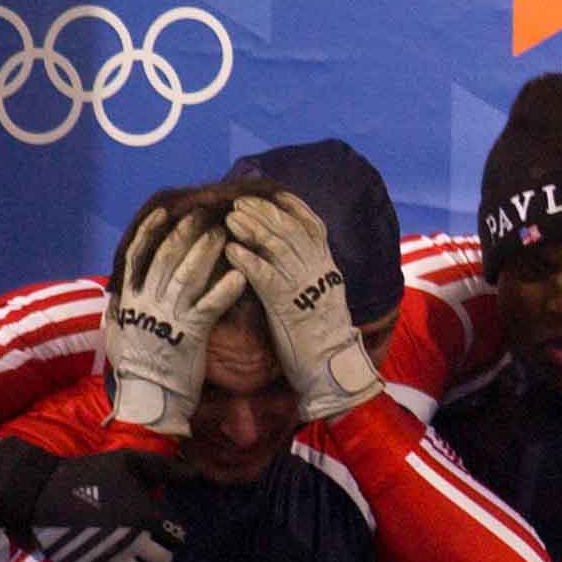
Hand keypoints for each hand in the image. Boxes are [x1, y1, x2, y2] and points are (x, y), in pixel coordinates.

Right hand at [0, 435, 195, 561]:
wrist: (40, 492)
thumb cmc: (88, 473)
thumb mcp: (128, 461)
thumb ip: (164, 467)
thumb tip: (194, 473)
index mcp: (147, 516)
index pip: (177, 536)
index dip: (171, 534)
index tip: (161, 532)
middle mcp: (137, 542)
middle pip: (165, 561)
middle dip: (159, 556)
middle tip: (149, 552)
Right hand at [104, 208, 244, 435]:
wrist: (149, 397)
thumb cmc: (140, 364)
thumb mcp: (123, 329)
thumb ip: (126, 305)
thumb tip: (122, 288)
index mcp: (131, 297)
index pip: (139, 254)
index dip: (152, 230)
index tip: (166, 211)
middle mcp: (147, 301)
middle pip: (167, 256)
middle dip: (187, 231)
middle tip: (206, 213)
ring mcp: (168, 316)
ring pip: (188, 274)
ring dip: (208, 251)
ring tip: (225, 232)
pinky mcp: (190, 334)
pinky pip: (210, 306)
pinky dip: (225, 289)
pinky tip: (240, 275)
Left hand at [225, 192, 384, 421]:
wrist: (330, 368)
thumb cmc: (321, 337)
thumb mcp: (322, 296)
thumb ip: (310, 273)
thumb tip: (291, 255)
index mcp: (327, 268)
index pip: (313, 226)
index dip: (292, 206)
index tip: (272, 193)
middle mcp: (318, 271)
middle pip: (290, 229)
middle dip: (264, 212)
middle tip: (240, 202)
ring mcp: (304, 287)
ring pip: (277, 246)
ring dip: (252, 229)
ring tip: (231, 219)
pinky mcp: (288, 306)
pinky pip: (266, 276)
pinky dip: (247, 260)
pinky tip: (231, 251)